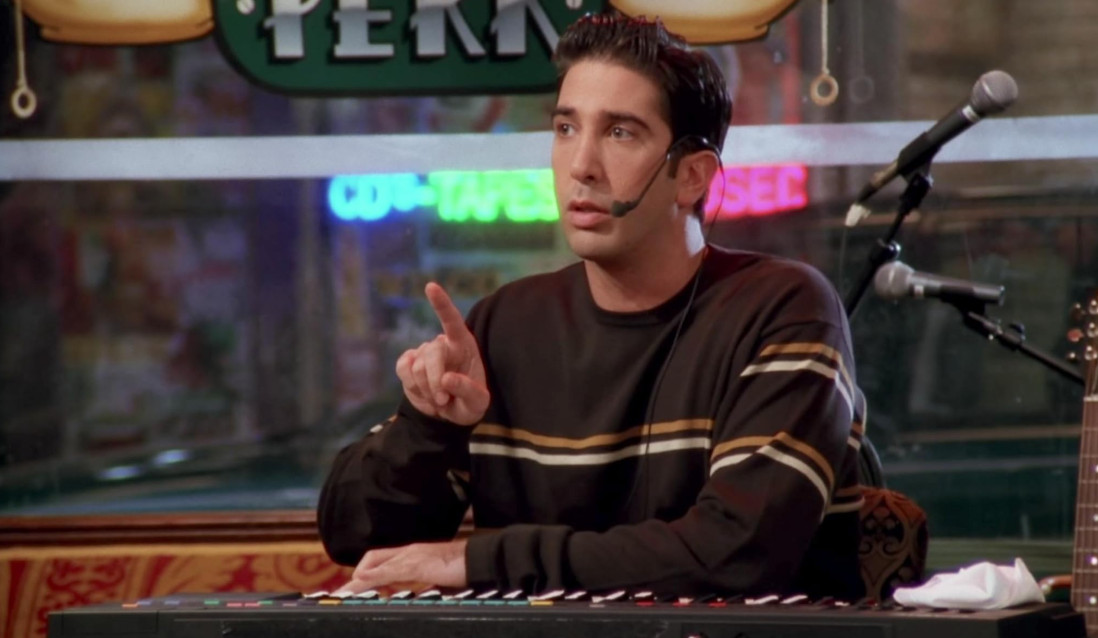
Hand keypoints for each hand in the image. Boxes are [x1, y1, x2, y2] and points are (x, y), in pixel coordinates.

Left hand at [334, 539, 467, 593]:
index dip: (367, 571)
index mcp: (415, 554)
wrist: (483, 557)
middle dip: (357, 577)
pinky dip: (374, 576)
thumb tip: (413, 593)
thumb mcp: (439, 578)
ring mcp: (414, 556)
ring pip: (378, 565)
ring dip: (359, 580)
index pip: (382, 559)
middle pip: (374, 559)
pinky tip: (362, 582)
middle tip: (343, 594)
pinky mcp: (419, 564)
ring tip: (345, 593)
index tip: (355, 588)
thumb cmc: (465, 566)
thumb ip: (423, 582)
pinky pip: (391, 570)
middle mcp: (411, 552)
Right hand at [396, 283, 488, 424]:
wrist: (448, 414)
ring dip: (427, 389)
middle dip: (435, 380)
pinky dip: (414, 387)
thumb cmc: (469, 404)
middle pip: (433, 353)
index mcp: (464, 345)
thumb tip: (446, 378)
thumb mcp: (478, 404)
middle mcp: (443, 343)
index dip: (441, 304)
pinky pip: (404, 370)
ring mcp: (423, 351)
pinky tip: (424, 393)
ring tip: (439, 399)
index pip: (453, 321)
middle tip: (443, 401)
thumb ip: (468, 391)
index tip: (430, 287)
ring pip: (418, 367)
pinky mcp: (408, 361)